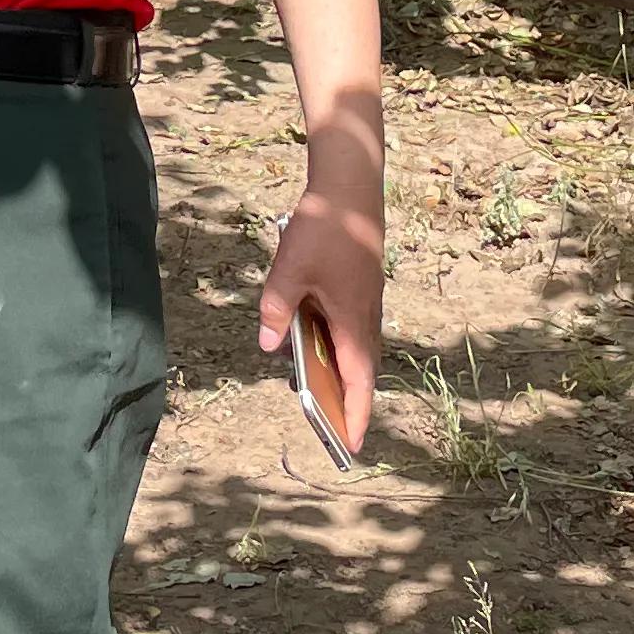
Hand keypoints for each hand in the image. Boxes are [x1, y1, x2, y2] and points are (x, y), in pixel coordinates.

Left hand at [258, 183, 381, 456]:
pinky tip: (307, 337)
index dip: (353, 416)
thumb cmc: (324, 229)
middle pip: (359, 370)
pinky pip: (348, 326)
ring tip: (310, 387)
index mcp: (353, 322)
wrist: (350, 186)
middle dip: (344, 399)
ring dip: (337, 369)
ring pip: (353, 347)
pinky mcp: (360, 287)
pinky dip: (333, 341)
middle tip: (326, 425)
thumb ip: (276, 311)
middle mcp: (365, 318)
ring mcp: (366, 302)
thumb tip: (268, 345)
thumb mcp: (288, 273)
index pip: (359, 383)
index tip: (350, 447)